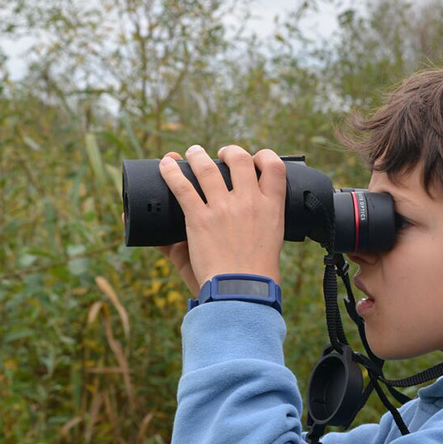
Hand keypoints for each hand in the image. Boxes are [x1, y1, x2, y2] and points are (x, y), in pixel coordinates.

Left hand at [157, 145, 285, 294]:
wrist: (241, 292)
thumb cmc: (257, 275)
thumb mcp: (270, 243)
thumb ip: (260, 226)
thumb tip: (256, 218)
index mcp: (272, 208)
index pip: (276, 168)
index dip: (264, 156)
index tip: (255, 159)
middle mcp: (249, 202)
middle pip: (240, 160)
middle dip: (229, 151)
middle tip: (221, 154)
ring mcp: (223, 209)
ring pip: (208, 168)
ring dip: (197, 155)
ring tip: (192, 152)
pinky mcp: (200, 219)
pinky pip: (182, 187)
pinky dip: (171, 172)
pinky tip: (166, 163)